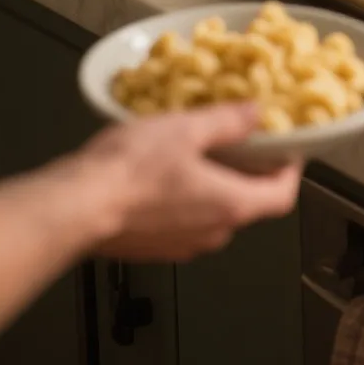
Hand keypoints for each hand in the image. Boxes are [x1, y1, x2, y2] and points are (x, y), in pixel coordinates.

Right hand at [74, 103, 301, 261]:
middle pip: (249, 204)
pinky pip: (183, 224)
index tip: (284, 150)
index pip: (283, 196)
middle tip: (239, 143)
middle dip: (248, 174)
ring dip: (214, 187)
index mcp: (232, 206)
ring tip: (197, 153)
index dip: (289, 171)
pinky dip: (185, 201)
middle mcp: (214, 233)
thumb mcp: (185, 129)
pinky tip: (162, 177)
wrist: (74, 209)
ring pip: (214, 215)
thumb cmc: (132, 168)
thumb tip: (257, 114)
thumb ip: (228, 122)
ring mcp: (183, 246)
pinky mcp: (154, 250)